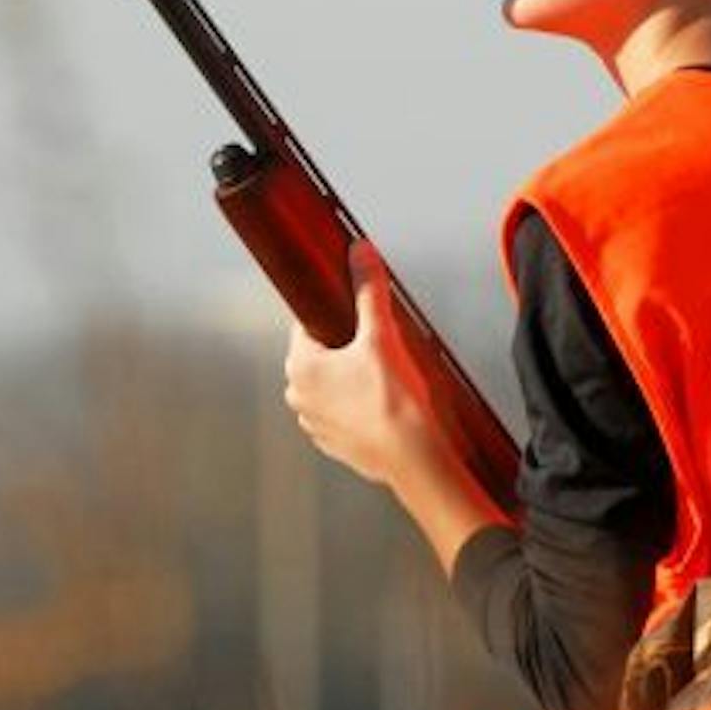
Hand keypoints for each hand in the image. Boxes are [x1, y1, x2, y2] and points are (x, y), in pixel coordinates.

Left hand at [283, 239, 452, 491]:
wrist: (411, 456)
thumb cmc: (393, 400)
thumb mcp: (382, 336)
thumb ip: (369, 291)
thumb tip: (360, 253)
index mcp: (301, 366)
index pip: (307, 323)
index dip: (333, 314)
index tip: (354, 315)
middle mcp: (298, 396)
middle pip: (320, 355)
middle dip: (346, 347)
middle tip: (377, 347)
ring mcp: (314, 423)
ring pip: (331, 386)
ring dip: (350, 378)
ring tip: (384, 378)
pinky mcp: (333, 443)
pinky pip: (341, 414)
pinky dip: (357, 407)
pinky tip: (382, 403)